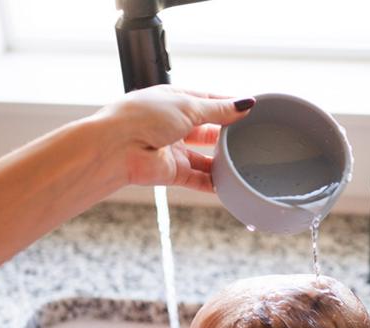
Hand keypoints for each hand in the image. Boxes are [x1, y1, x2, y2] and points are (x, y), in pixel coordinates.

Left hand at [98, 87, 254, 190]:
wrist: (117, 147)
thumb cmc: (143, 117)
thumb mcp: (188, 106)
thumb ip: (218, 109)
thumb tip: (244, 105)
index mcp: (174, 100)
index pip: (208, 101)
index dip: (229, 106)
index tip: (251, 110)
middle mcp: (173, 125)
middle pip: (207, 131)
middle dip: (227, 135)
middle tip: (250, 137)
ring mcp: (173, 150)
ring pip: (204, 158)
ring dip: (222, 161)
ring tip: (242, 162)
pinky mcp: (173, 173)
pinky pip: (198, 179)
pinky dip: (213, 183)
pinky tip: (229, 184)